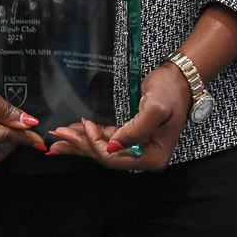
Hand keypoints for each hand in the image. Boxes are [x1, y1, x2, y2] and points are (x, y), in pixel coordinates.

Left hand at [47, 63, 190, 171]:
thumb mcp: (155, 109)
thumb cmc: (170, 92)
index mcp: (152, 156)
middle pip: (105, 156)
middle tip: (56, 139)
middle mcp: (144, 157)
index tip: (85, 125)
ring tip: (58, 139)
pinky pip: (106, 140)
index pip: (115, 158)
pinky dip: (89, 136)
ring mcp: (137, 148)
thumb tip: (113, 146)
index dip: (96, 144)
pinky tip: (74, 132)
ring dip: (80, 143)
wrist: (180, 79)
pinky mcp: (131, 137)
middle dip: (80, 146)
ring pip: (102, 149)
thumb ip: (136, 131)